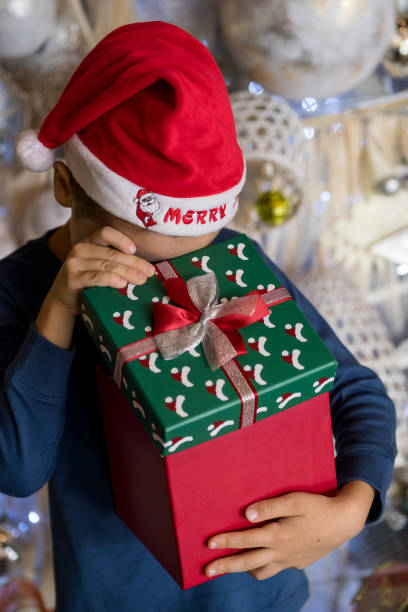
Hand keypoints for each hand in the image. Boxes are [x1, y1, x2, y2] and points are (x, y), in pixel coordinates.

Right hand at [47, 225, 155, 315]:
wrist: (64, 299)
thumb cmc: (89, 282)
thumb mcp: (100, 266)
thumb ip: (116, 262)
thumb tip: (146, 268)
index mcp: (89, 242)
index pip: (105, 233)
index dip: (121, 239)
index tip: (135, 250)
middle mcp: (80, 249)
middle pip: (111, 253)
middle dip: (134, 263)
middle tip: (149, 272)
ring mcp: (74, 264)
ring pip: (106, 265)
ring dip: (127, 272)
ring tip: (141, 280)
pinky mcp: (72, 279)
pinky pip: (95, 277)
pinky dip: (110, 279)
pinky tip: (122, 283)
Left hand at [204, 481, 374, 580]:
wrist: (345, 521)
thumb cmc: (318, 505)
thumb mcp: (294, 500)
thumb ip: (270, 506)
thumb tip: (246, 515)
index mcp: (278, 536)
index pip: (245, 541)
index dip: (224, 542)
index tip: (208, 543)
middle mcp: (281, 552)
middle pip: (247, 563)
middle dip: (225, 566)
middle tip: (206, 570)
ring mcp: (290, 560)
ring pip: (262, 571)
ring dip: (245, 569)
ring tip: (231, 565)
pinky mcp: (299, 562)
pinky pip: (276, 568)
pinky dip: (263, 566)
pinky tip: (261, 556)